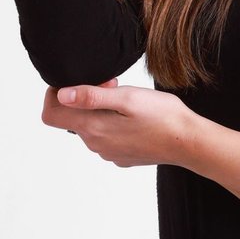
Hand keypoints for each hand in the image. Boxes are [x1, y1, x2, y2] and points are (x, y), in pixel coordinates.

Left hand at [41, 79, 193, 167]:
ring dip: (101, 110)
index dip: (55, 95)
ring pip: (91, 126)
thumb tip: (62, 95)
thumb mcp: (126, 98)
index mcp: (93, 128)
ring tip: (127, 100)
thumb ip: (91, 96)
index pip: (50, 115)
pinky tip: (135, 116)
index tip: (77, 82)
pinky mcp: (122, 155)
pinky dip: (114, 123)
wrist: (188, 142)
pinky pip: (107, 136)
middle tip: (112, 86)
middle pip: (72, 119)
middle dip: (84, 98)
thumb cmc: (162, 116)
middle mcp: (96, 144)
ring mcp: (109, 152)